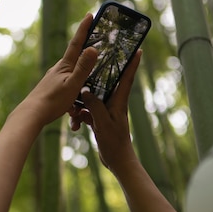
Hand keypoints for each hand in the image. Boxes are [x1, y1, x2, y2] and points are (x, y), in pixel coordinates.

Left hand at [16, 13, 97, 125]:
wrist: (31, 115)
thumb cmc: (52, 101)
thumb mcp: (73, 84)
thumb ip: (83, 68)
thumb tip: (93, 48)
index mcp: (65, 66)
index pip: (77, 43)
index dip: (84, 29)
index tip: (89, 14)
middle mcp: (58, 69)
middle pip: (75, 57)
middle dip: (85, 51)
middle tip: (95, 42)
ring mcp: (54, 79)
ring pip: (72, 75)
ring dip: (81, 78)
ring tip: (89, 81)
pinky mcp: (51, 90)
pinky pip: (67, 88)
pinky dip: (74, 94)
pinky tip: (75, 107)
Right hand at [69, 50, 141, 172]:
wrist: (118, 162)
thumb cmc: (115, 143)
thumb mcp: (102, 123)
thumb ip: (94, 106)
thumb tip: (85, 90)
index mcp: (119, 102)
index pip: (127, 78)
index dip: (133, 63)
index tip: (138, 49)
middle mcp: (114, 104)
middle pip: (109, 83)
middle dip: (103, 72)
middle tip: (98, 58)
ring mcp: (107, 112)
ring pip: (94, 98)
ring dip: (83, 99)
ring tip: (74, 105)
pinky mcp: (100, 120)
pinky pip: (88, 111)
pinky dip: (81, 114)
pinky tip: (75, 121)